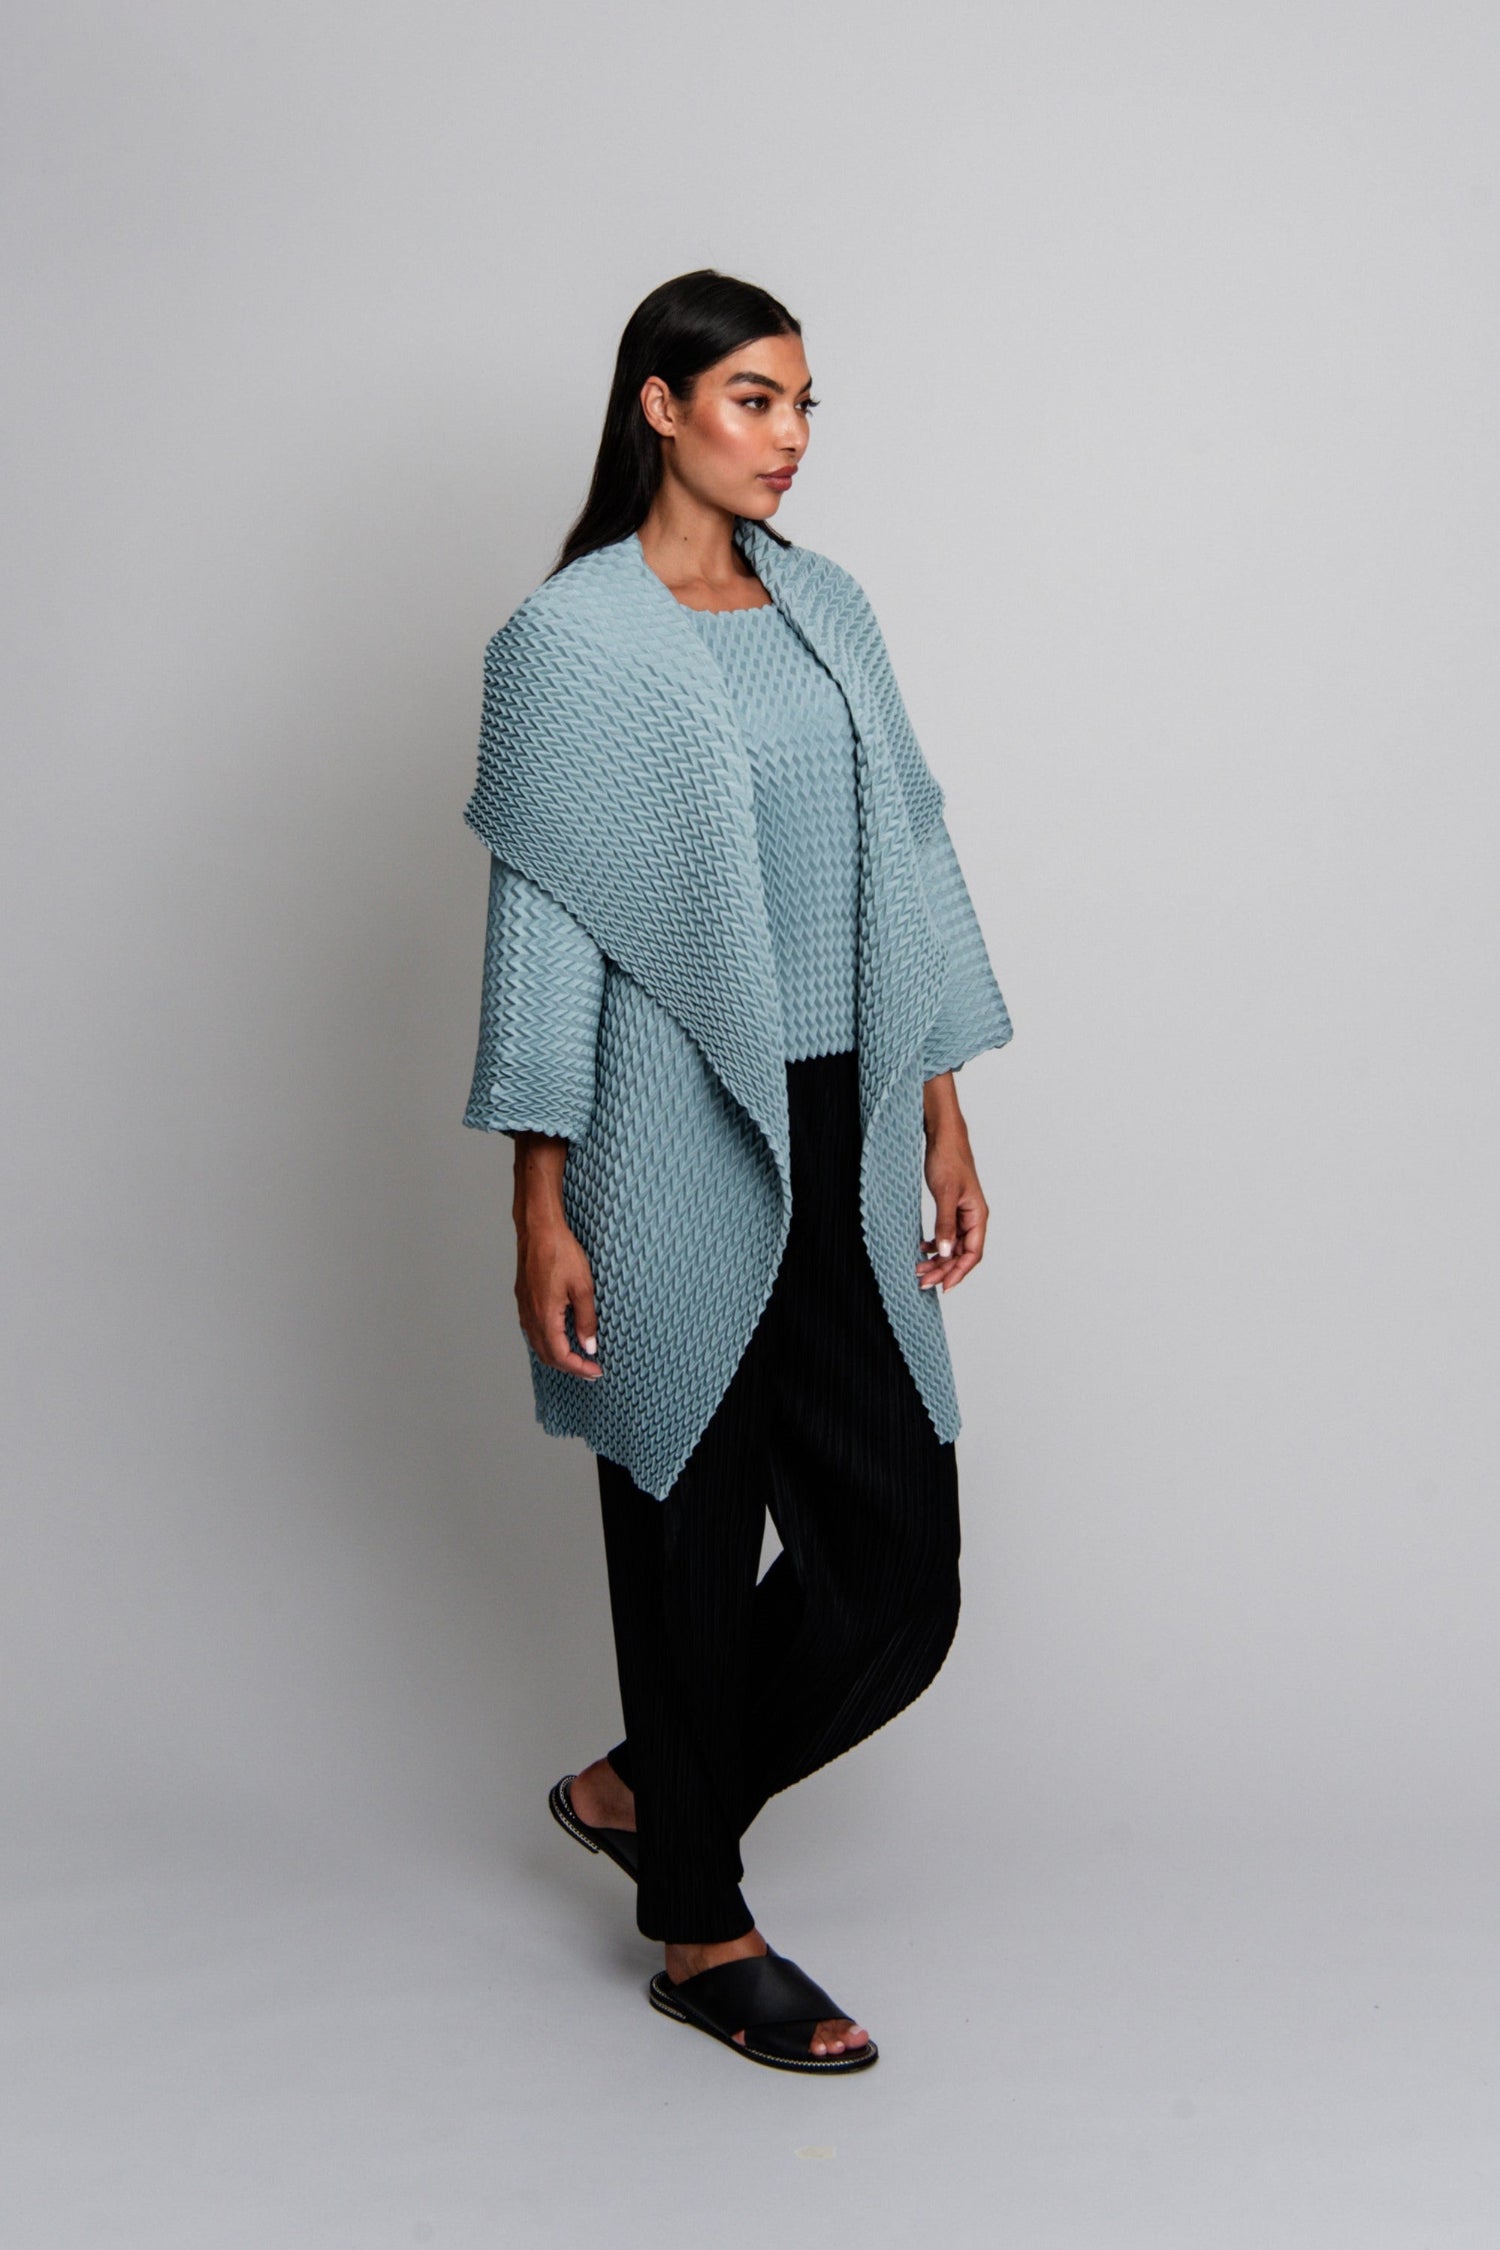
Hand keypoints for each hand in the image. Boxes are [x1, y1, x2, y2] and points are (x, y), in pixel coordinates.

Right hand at [513, 1134, 601, 1378]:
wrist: (538, 1228)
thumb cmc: (561, 1253)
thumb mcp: (583, 1288)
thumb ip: (586, 1320)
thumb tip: (589, 1348)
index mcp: (544, 1316)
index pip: (560, 1356)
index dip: (579, 1368)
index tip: (597, 1371)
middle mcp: (530, 1316)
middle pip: (546, 1355)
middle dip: (569, 1366)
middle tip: (590, 1369)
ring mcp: (524, 1307)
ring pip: (538, 1343)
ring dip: (557, 1354)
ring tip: (578, 1356)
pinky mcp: (523, 1297)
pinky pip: (533, 1329)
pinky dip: (548, 1340)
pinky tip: (561, 1334)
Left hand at [916, 1074, 988, 1292]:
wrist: (943, 1136)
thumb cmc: (948, 1159)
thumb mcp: (945, 1194)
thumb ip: (945, 1224)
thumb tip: (944, 1252)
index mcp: (977, 1216)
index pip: (972, 1254)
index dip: (958, 1272)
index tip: (943, 1287)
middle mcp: (973, 1218)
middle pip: (961, 1254)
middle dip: (943, 1269)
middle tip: (922, 1281)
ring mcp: (962, 1214)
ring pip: (952, 1245)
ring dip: (937, 1259)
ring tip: (918, 1269)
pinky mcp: (951, 1208)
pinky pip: (946, 1234)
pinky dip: (935, 1244)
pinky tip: (922, 1247)